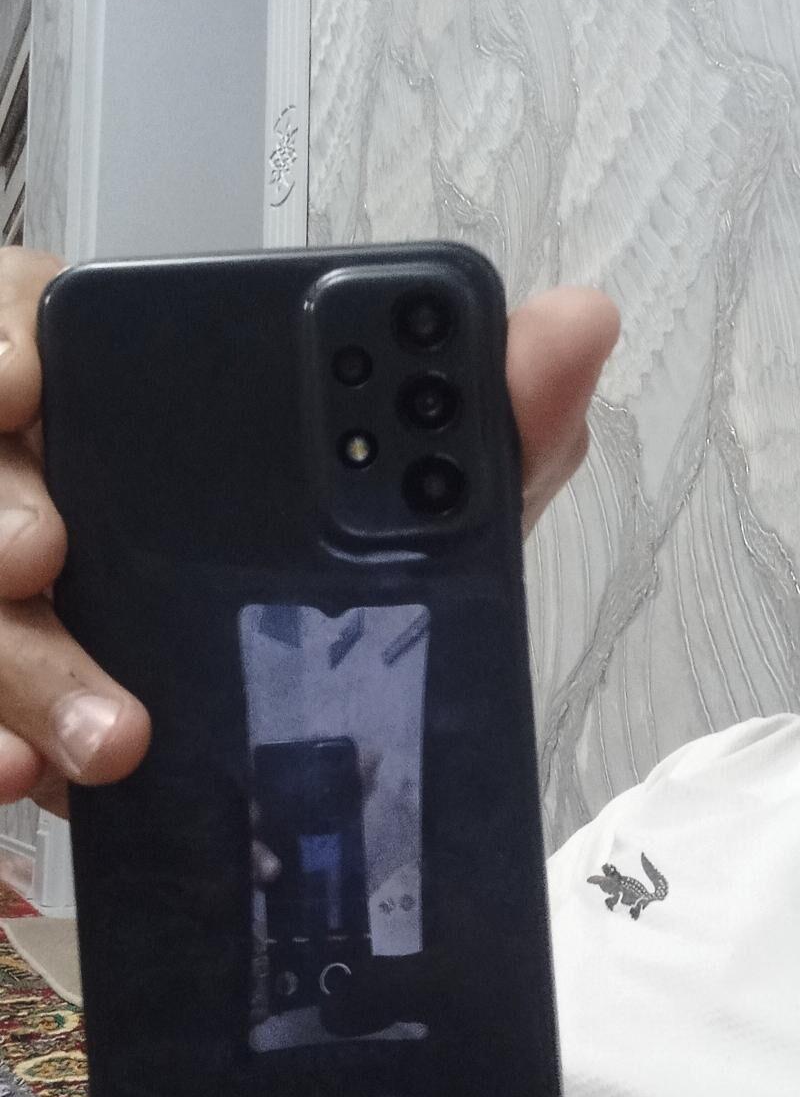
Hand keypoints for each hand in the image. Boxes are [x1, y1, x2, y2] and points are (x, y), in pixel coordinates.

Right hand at [0, 248, 618, 821]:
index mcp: (127, 395)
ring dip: (17, 660)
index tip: (25, 377)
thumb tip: (579, 325)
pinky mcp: (5, 695)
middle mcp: (42, 479)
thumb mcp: (414, 516)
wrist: (270, 758)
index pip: (31, 322)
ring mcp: (9, 588)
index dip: (9, 338)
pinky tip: (29, 774)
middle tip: (48, 553)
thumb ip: (487, 421)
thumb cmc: (328, 587)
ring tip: (101, 732)